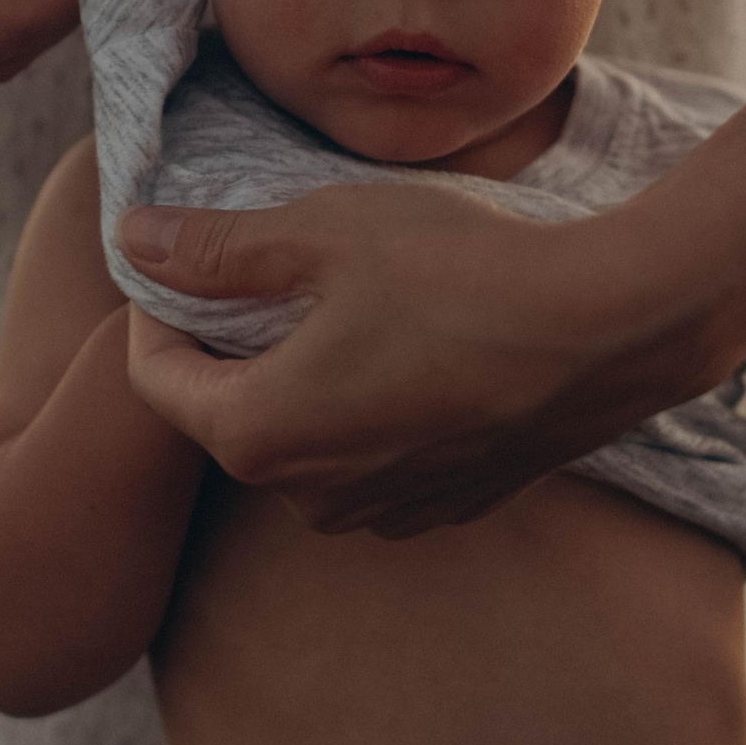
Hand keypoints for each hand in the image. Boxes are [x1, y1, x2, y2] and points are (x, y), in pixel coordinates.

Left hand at [120, 183, 735, 537]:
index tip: (182, 255)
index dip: (155, 311)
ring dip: (302, 377)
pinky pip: (371, 460)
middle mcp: (311, 498)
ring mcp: (384, 512)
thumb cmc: (462, 270)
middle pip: (228, 415)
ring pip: (303, 441)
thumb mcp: (323, 232)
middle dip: (230, 345)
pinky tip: (410, 344)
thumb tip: (131, 240)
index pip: (153, 382)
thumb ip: (217, 247)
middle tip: (265, 266)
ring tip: (345, 300)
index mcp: (260, 433)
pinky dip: (368, 408)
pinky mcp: (446, 505)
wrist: (614, 326)